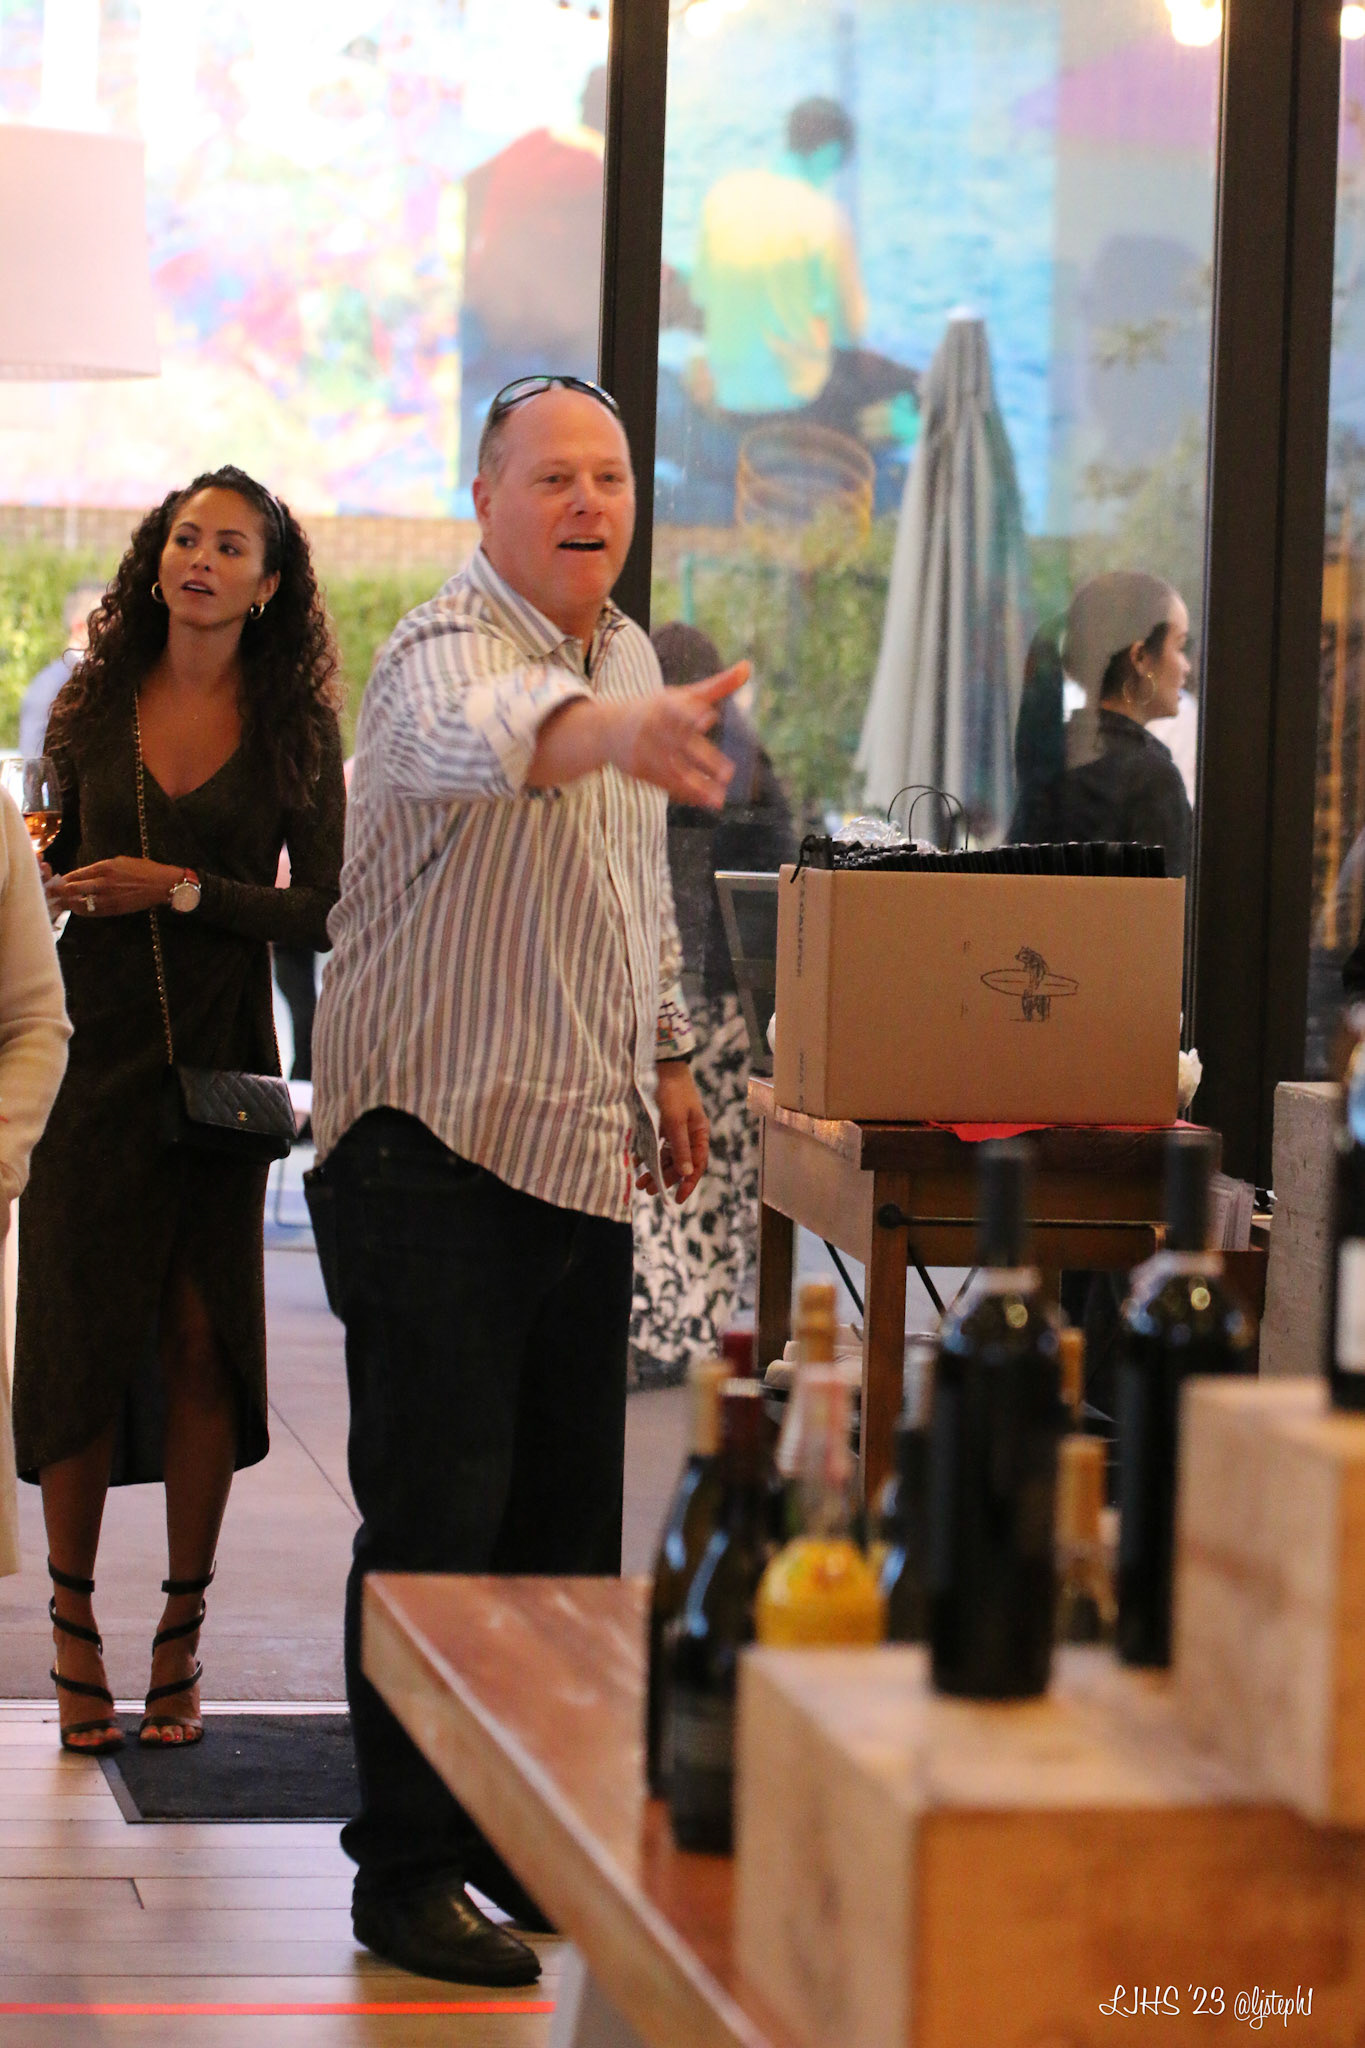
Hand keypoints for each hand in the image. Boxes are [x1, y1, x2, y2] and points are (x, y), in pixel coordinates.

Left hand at [47, 857, 185, 919]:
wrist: (162, 884)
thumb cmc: (143, 869)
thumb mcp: (120, 861)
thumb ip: (101, 868)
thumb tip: (85, 875)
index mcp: (105, 867)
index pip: (76, 874)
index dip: (64, 880)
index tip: (57, 882)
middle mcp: (104, 882)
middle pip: (73, 889)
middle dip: (60, 892)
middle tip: (52, 895)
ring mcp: (109, 897)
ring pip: (81, 903)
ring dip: (70, 904)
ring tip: (63, 904)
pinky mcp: (115, 909)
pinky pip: (94, 912)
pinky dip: (84, 911)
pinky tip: (79, 910)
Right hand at [529, 661, 749, 806]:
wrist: (606, 729)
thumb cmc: (655, 708)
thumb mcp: (684, 694)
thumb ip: (717, 685)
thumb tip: (748, 667)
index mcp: (666, 705)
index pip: (679, 709)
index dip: (691, 713)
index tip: (708, 717)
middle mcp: (654, 728)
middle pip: (682, 745)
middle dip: (705, 761)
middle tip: (729, 775)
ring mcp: (644, 750)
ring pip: (674, 770)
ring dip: (696, 786)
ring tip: (719, 799)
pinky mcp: (638, 769)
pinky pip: (664, 784)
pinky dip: (684, 793)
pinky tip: (702, 801)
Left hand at [636, 1060, 708, 1203]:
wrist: (660, 1066)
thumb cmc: (672, 1092)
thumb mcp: (675, 1122)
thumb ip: (680, 1148)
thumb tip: (687, 1173)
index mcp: (699, 1133)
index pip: (697, 1165)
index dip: (688, 1183)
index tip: (676, 1199)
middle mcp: (689, 1134)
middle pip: (680, 1163)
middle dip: (665, 1178)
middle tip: (648, 1190)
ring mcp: (676, 1129)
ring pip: (667, 1156)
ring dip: (655, 1169)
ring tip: (640, 1182)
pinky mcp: (663, 1123)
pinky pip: (657, 1145)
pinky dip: (648, 1155)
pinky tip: (637, 1162)